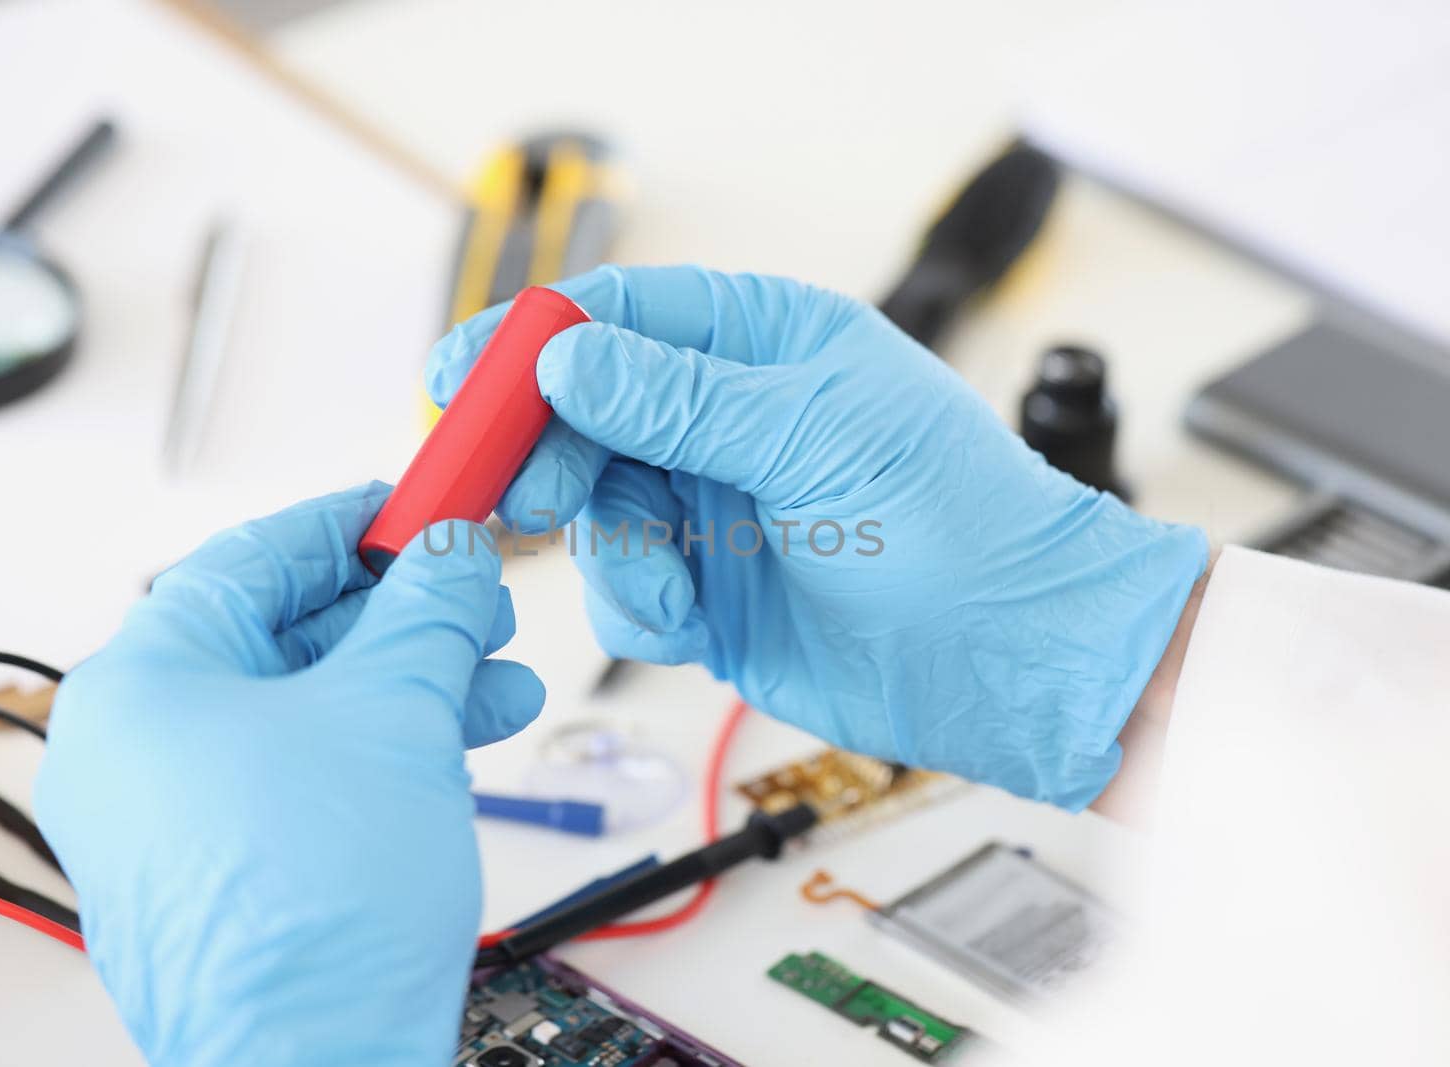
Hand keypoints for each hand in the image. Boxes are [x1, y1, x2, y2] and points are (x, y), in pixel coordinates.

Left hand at [35, 485, 543, 1065]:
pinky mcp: (219, 875)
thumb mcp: (394, 711)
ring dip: (410, 684)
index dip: (346, 523)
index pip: (248, 560)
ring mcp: (171, 821)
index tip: (411, 504)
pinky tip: (466, 737)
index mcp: (139, 685)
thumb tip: (450, 551)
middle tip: (475, 595)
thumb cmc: (315, 905)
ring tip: (499, 676)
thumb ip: (426, 610)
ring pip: (304, 714)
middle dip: (401, 615)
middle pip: (283, 639)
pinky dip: (380, 749)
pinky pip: (301, 777)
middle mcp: (135, 750)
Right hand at [429, 266, 1207, 807]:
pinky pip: (622, 587)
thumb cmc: (951, 519)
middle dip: (550, 458)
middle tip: (531, 499)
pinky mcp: (703, 589)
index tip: (460, 376)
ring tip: (668, 590)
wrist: (1007, 654)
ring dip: (612, 554)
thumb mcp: (811, 436)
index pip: (619, 316)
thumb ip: (677, 399)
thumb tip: (560, 358)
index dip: (531, 341)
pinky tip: (686, 623)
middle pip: (582, 414)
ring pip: (592, 509)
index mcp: (761, 344)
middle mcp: (725, 418)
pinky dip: (636, 607)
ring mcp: (710, 505)